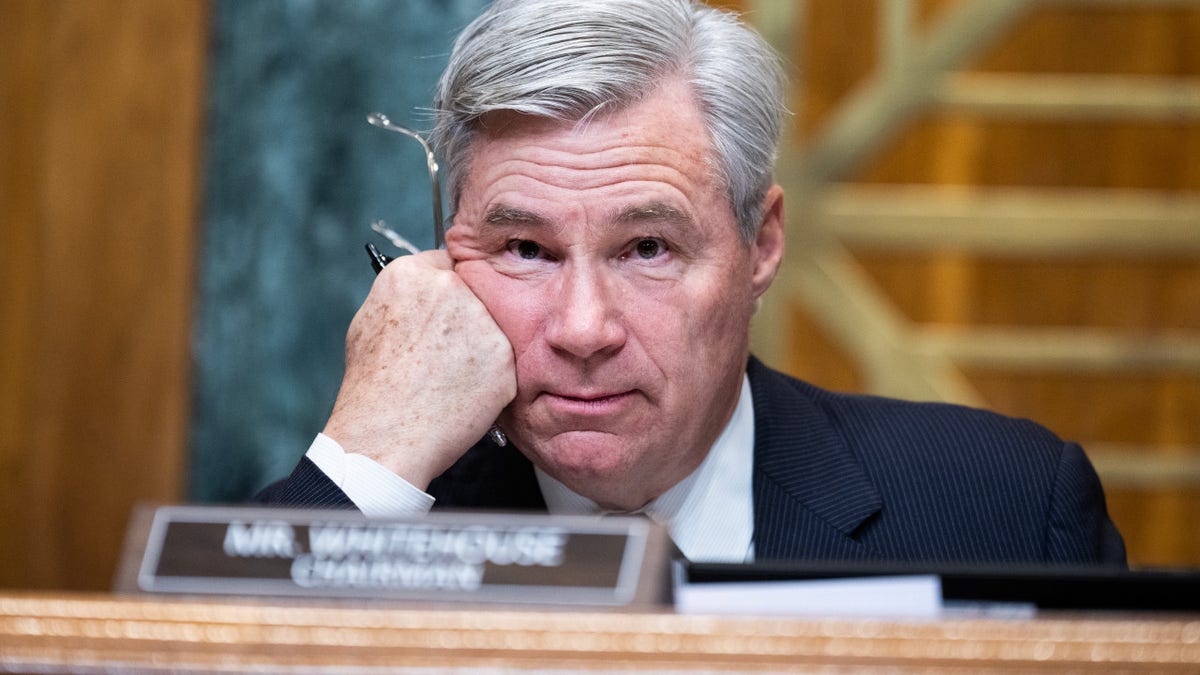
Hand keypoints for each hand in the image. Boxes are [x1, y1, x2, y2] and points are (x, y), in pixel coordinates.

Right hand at [322, 250, 515, 488]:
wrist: (385, 436)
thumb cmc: (371, 388)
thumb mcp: (368, 324)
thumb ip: (404, 297)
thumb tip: (427, 290)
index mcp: (410, 274)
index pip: (448, 263)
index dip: (448, 292)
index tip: (446, 312)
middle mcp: (450, 288)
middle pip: (475, 291)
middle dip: (468, 317)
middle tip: (447, 352)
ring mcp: (481, 320)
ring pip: (493, 326)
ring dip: (481, 347)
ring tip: (449, 378)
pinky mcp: (504, 355)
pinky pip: (504, 361)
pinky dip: (491, 379)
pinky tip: (463, 394)